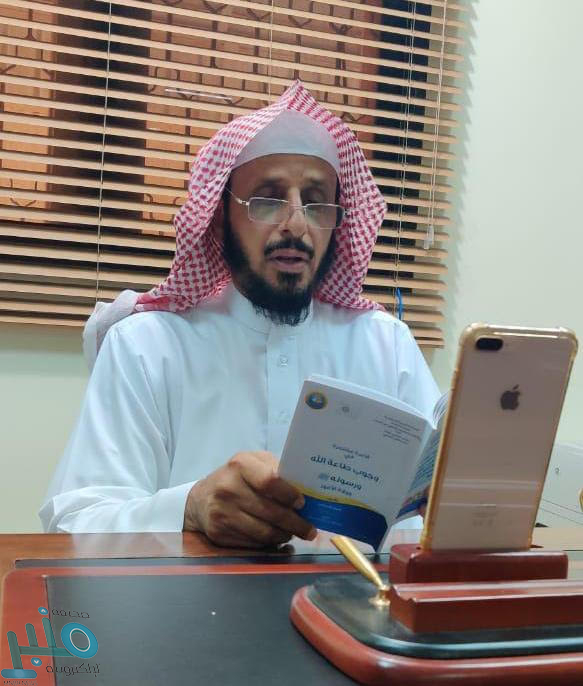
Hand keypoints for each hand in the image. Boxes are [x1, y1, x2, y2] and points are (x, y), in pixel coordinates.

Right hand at [183, 451, 316, 547]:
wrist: (201, 499)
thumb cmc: (236, 478)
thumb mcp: (253, 463)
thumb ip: (275, 470)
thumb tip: (303, 489)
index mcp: (240, 465)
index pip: (270, 481)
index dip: (289, 494)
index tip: (302, 503)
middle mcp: (228, 488)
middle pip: (271, 512)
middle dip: (295, 523)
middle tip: (309, 529)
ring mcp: (222, 512)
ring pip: (264, 532)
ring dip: (284, 535)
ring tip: (293, 533)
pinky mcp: (219, 533)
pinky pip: (253, 543)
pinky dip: (268, 542)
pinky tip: (275, 538)